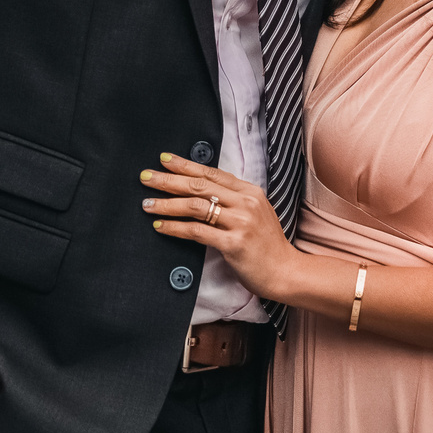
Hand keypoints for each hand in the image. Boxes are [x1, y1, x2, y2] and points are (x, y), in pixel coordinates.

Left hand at [141, 152, 300, 299]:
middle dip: (169, 180)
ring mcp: (241, 222)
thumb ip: (233, 199)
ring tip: (147, 204)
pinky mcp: (234, 243)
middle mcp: (245, 203)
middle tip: (146, 177)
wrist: (286, 272)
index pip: (212, 172)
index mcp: (250, 191)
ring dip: (167, 204)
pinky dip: (175, 228)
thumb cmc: (266, 244)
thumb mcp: (254, 213)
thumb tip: (199, 189)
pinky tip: (161, 226)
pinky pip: (197, 232)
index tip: (164, 160)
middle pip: (199, 186)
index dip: (186, 165)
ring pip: (195, 206)